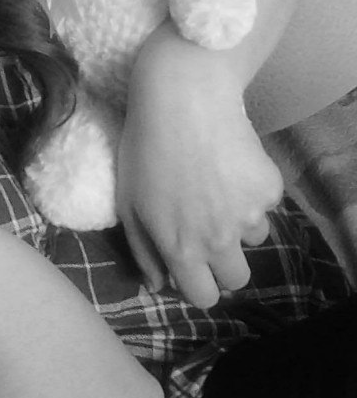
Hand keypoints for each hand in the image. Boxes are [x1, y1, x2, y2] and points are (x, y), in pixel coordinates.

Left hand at [116, 30, 283, 308]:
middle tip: (206, 229)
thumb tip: (157, 284)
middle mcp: (219, 240)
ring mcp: (249, 215)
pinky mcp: (269, 188)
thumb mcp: (128, 202)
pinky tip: (228, 163)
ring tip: (213, 185)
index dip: (196, 284)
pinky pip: (265, 204)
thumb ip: (143, 250)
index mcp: (181, 249)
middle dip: (223, 262)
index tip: (190, 265)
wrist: (182, 99)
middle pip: (236, 278)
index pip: (203, 297)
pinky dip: (251, 191)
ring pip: (253, 238)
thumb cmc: (144, 148)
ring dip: (238, 223)